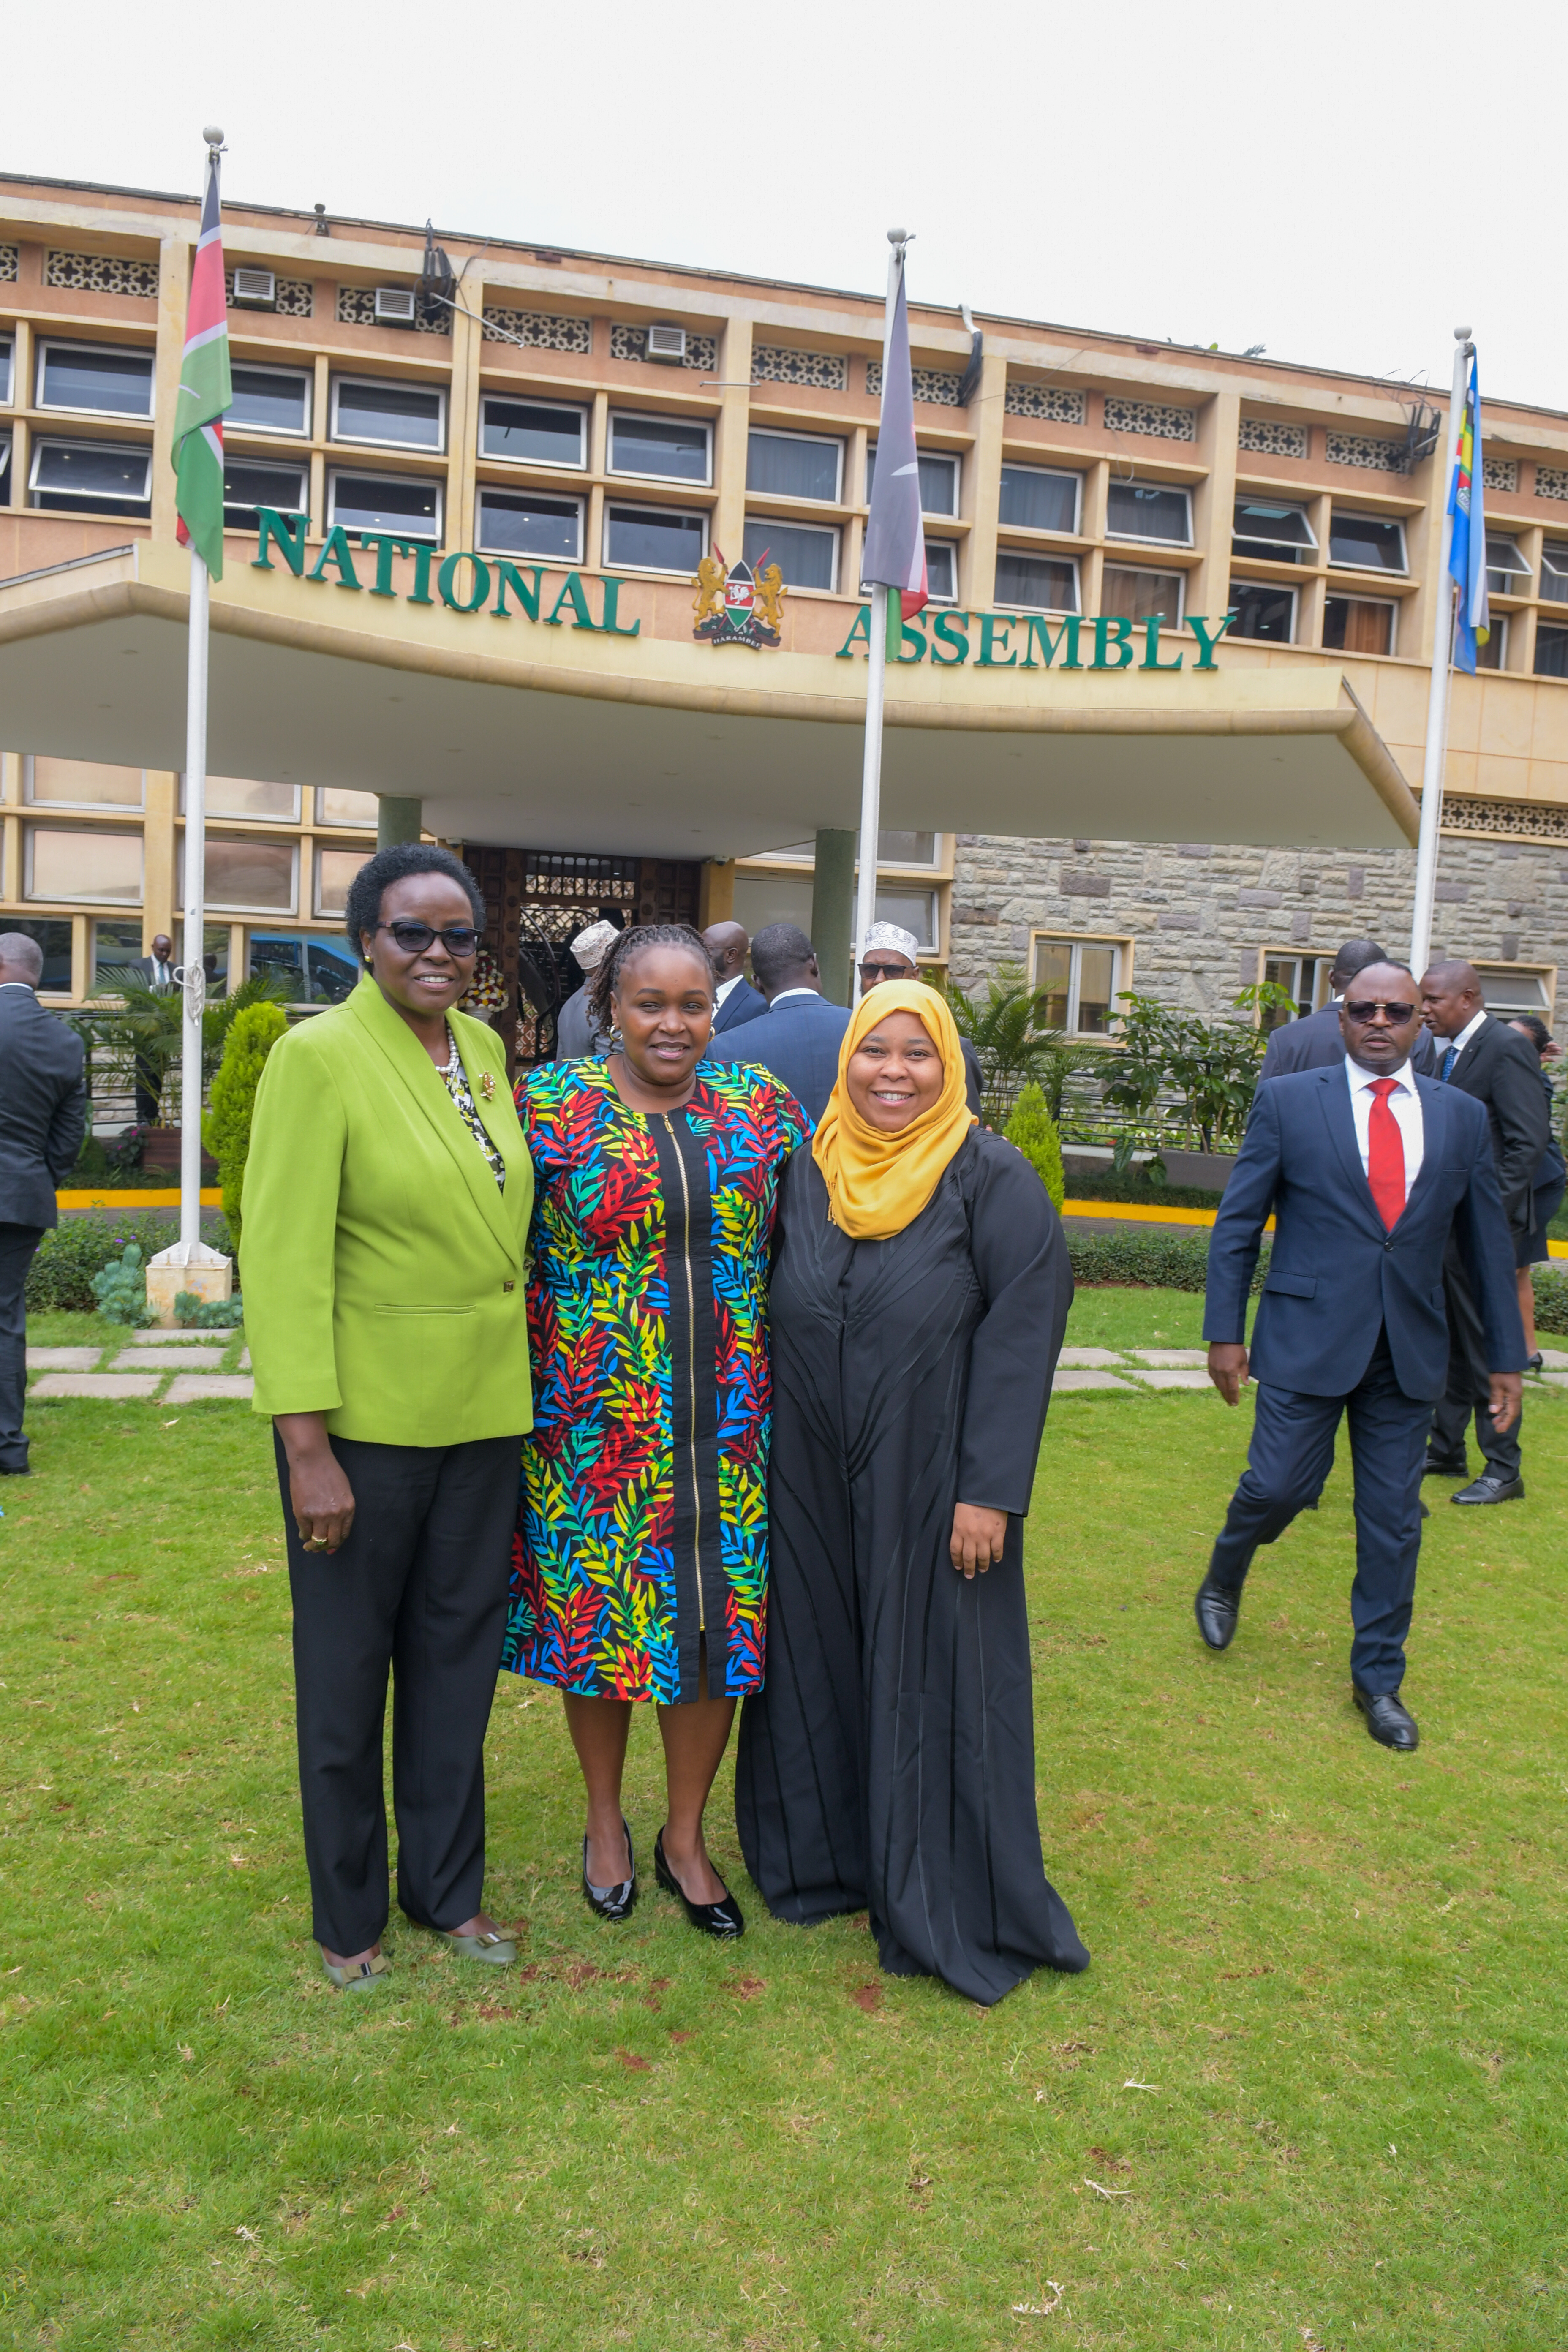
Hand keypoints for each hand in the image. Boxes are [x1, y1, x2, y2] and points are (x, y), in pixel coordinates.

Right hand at [275, 1412, 355, 1553]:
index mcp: (348, 1508)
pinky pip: (304, 1532)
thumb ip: (341, 1509)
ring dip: (313, 1546)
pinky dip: (303, 1535)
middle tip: (319, 1548)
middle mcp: (336, 1515)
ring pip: (317, 1540)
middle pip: (332, 1540)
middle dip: (326, 1547)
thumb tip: (334, 1528)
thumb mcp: (343, 1491)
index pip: (344, 1534)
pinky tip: (303, 1533)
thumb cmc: (328, 1472)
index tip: (331, 1547)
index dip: (337, 1543)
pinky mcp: (303, 1514)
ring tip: (309, 1545)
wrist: (311, 1460)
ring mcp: (319, 1515)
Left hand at [950, 1503, 1007, 1579]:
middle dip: (969, 1569)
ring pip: (983, 1556)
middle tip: (969, 1576)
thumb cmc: (971, 1500)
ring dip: (982, 1565)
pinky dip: (997, 1556)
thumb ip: (960, 1528)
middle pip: (968, 1557)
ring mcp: (985, 1535)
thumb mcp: (959, 1513)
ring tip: (982, 1569)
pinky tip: (996, 1559)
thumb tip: (962, 1541)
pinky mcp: (998, 1533)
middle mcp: (971, 1535)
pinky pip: (997, 1549)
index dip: (956, 1561)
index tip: (958, 1567)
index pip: (955, 1550)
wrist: (987, 1491)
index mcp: (959, 1529)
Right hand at [1208, 1342, 1249, 1405]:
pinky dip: (1217, 1384)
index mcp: (1230, 1372)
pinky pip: (1213, 1379)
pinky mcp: (1209, 1366)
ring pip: (1217, 1385)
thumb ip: (1244, 1373)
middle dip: (1227, 1397)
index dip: (1234, 1397)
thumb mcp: (1244, 1361)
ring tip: (1226, 1397)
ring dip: (1222, 1392)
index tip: (1235, 1404)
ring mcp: (1214, 1369)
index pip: (1232, 1389)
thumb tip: (1246, 1384)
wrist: (1223, 1338)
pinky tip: (1220, 1386)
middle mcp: (1221, 1373)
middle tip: (1231, 1404)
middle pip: (1224, 1389)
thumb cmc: (1236, 1349)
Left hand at [1487, 1372, 1522, 1435]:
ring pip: (1510, 1408)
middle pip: (1512, 1412)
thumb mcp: (1496, 1385)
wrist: (1506, 1361)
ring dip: (1503, 1415)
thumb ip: (1496, 1399)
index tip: (1499, 1430)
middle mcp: (1516, 1396)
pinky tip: (1497, 1411)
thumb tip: (1494, 1412)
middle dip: (1505, 1421)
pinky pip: (1508, 1403)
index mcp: (1514, 1396)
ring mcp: (1514, 1393)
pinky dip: (1503, 1409)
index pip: (1511, 1413)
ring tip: (1495, 1421)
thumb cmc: (1501, 1372)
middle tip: (1496, 1428)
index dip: (1506, 1423)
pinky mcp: (1511, 1390)